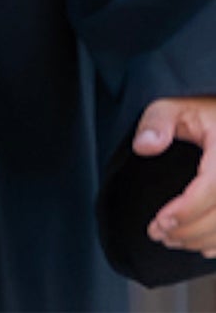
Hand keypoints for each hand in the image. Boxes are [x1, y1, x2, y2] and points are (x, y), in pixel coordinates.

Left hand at [137, 96, 215, 254]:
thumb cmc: (199, 111)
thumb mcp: (173, 106)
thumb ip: (156, 123)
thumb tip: (143, 146)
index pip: (214, 186)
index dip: (189, 208)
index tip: (161, 221)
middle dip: (189, 230)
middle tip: (158, 234)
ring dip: (202, 240)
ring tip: (171, 240)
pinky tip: (200, 246)